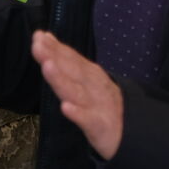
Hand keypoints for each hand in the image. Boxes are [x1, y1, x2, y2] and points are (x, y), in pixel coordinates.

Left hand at [31, 30, 124, 159]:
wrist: (130, 132)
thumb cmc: (101, 104)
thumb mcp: (85, 80)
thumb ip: (65, 60)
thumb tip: (45, 38)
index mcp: (89, 75)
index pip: (70, 58)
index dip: (54, 47)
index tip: (38, 36)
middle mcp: (93, 86)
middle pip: (71, 71)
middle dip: (54, 57)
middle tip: (38, 45)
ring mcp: (97, 105)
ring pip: (76, 91)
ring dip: (61, 79)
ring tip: (47, 66)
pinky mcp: (100, 126)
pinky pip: (88, 120)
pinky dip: (77, 114)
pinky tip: (65, 108)